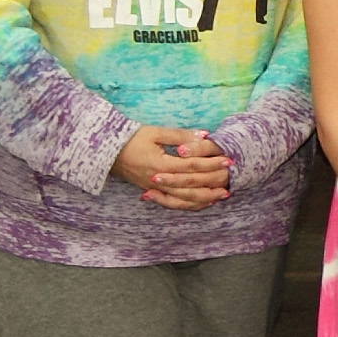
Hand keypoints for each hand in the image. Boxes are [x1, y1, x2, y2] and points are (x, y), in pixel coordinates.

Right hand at [111, 126, 230, 208]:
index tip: (228, 160)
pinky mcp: (151, 191)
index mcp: (160, 164)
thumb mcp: (155, 132)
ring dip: (205, 197)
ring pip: (183, 199)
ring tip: (223, 194)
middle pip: (191, 184)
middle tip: (232, 177)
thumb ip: (180, 136)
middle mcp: (158, 180)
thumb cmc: (130, 138)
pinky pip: (173, 203)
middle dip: (213, 181)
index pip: (192, 166)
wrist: (105, 151)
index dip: (211, 163)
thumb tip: (205, 135)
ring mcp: (154, 188)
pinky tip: (203, 202)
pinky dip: (190, 204)